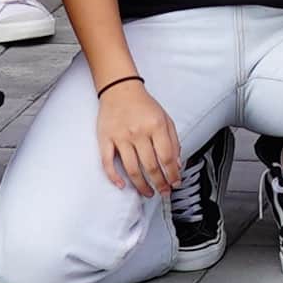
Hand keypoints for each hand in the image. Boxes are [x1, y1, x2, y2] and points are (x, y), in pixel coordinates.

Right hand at [91, 67, 184, 198]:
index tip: (175, 183)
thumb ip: (173, 141)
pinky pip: (108, 162)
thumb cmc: (143, 105)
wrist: (120, 89)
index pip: (166, 157)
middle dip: (160, 183)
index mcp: (156, 126)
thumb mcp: (165, 118)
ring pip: (132, 169)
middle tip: (164, 192)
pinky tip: (122, 185)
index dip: (172, 174)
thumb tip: (176, 164)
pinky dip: (114, 177)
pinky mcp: (105, 139)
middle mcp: (138, 132)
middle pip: (150, 166)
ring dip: (141, 185)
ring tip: (148, 193)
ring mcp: (120, 137)